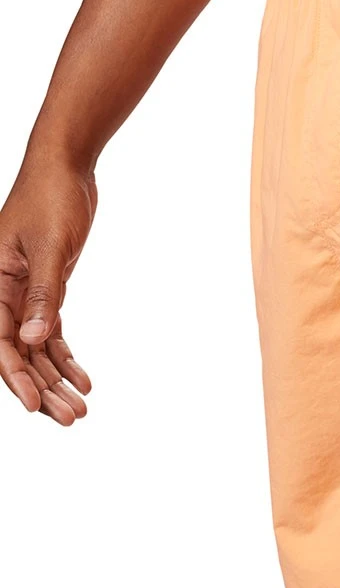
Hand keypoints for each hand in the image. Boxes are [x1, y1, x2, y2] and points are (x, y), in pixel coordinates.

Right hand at [0, 156, 96, 424]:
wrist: (64, 169)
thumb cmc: (51, 199)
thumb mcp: (51, 247)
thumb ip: (43, 294)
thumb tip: (31, 340)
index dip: (16, 378)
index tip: (37, 407)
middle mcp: (1, 293)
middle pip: (17, 353)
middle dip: (43, 388)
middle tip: (74, 418)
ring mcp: (22, 294)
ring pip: (35, 347)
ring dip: (56, 378)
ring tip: (83, 408)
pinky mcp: (44, 290)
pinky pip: (50, 332)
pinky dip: (65, 356)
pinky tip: (84, 380)